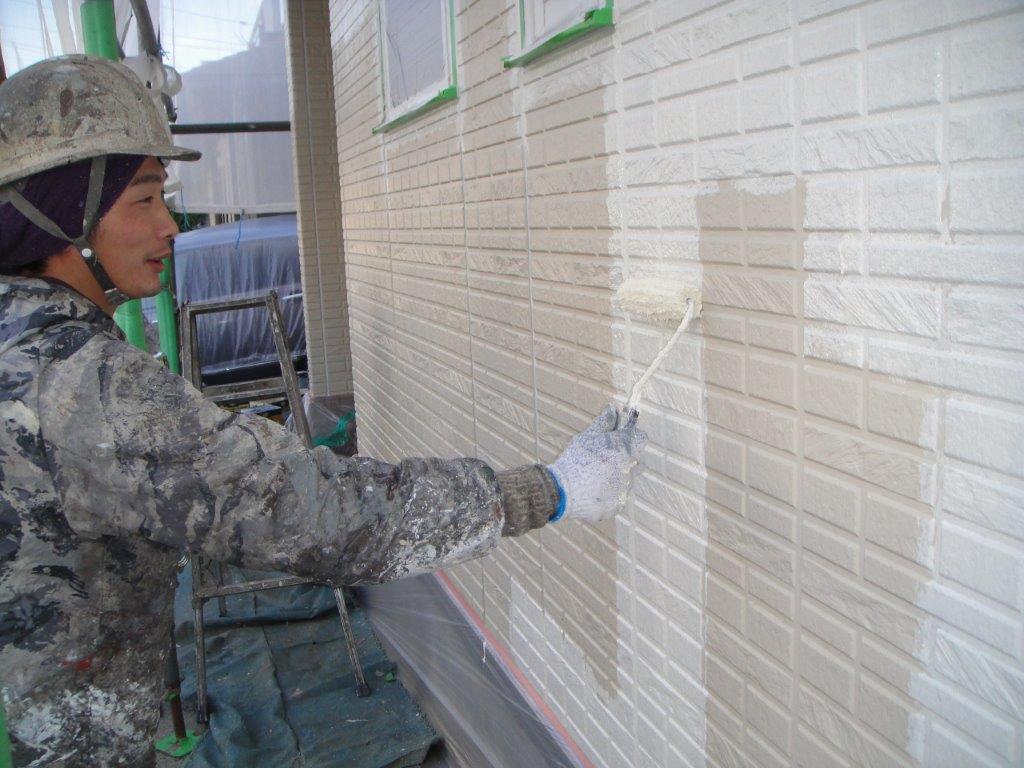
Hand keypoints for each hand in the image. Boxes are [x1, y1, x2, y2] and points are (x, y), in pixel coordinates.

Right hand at [547, 404, 646, 522]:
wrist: (561, 491)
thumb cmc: (575, 459)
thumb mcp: (588, 436)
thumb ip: (605, 422)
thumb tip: (613, 408)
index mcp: (625, 450)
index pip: (641, 438)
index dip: (631, 436)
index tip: (621, 437)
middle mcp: (630, 470)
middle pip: (637, 460)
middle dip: (627, 458)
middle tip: (607, 458)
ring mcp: (625, 490)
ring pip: (628, 479)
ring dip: (617, 476)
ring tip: (595, 476)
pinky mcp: (618, 505)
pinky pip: (619, 496)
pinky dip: (609, 493)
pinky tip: (593, 490)